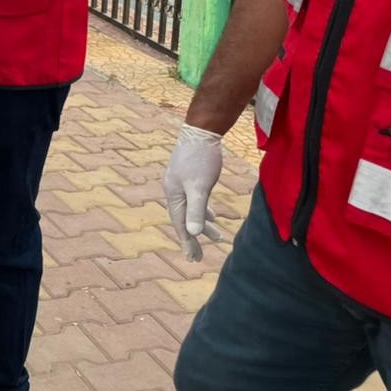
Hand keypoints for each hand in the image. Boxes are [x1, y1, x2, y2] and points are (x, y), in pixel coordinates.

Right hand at [163, 123, 225, 260]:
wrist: (201, 131)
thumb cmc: (200, 158)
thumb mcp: (200, 186)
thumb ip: (196, 209)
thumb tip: (193, 232)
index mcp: (174, 195)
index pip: (180, 224)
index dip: (188, 242)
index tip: (194, 259)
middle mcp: (174, 191)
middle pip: (183, 219)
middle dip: (193, 238)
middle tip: (199, 257)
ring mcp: (181, 183)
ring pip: (190, 210)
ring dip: (202, 225)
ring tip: (217, 237)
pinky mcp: (190, 177)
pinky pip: (195, 201)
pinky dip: (203, 211)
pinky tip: (213, 214)